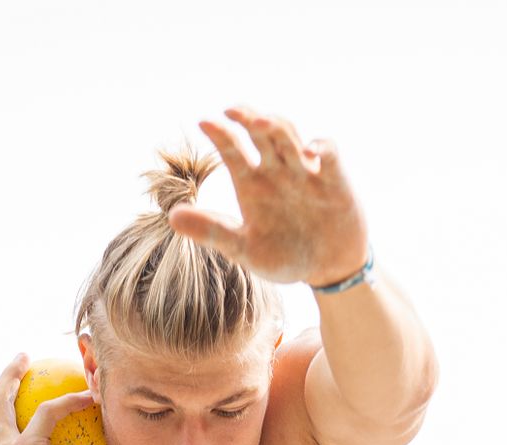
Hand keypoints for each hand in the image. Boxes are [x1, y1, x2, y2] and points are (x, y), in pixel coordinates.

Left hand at [169, 105, 370, 288]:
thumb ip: (212, 231)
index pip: (232, 148)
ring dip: (277, 127)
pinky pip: (329, 152)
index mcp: (252, 183)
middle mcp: (276, 170)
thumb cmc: (284, 257)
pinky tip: (309, 152)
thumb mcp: (245, 250)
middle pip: (261, 132)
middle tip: (234, 111)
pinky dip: (321, 147)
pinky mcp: (333, 178)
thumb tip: (172, 216)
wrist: (328, 270)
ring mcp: (304, 170)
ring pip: (290, 136)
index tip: (205, 123)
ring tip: (262, 123)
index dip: (220, 133)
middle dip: (248, 118)